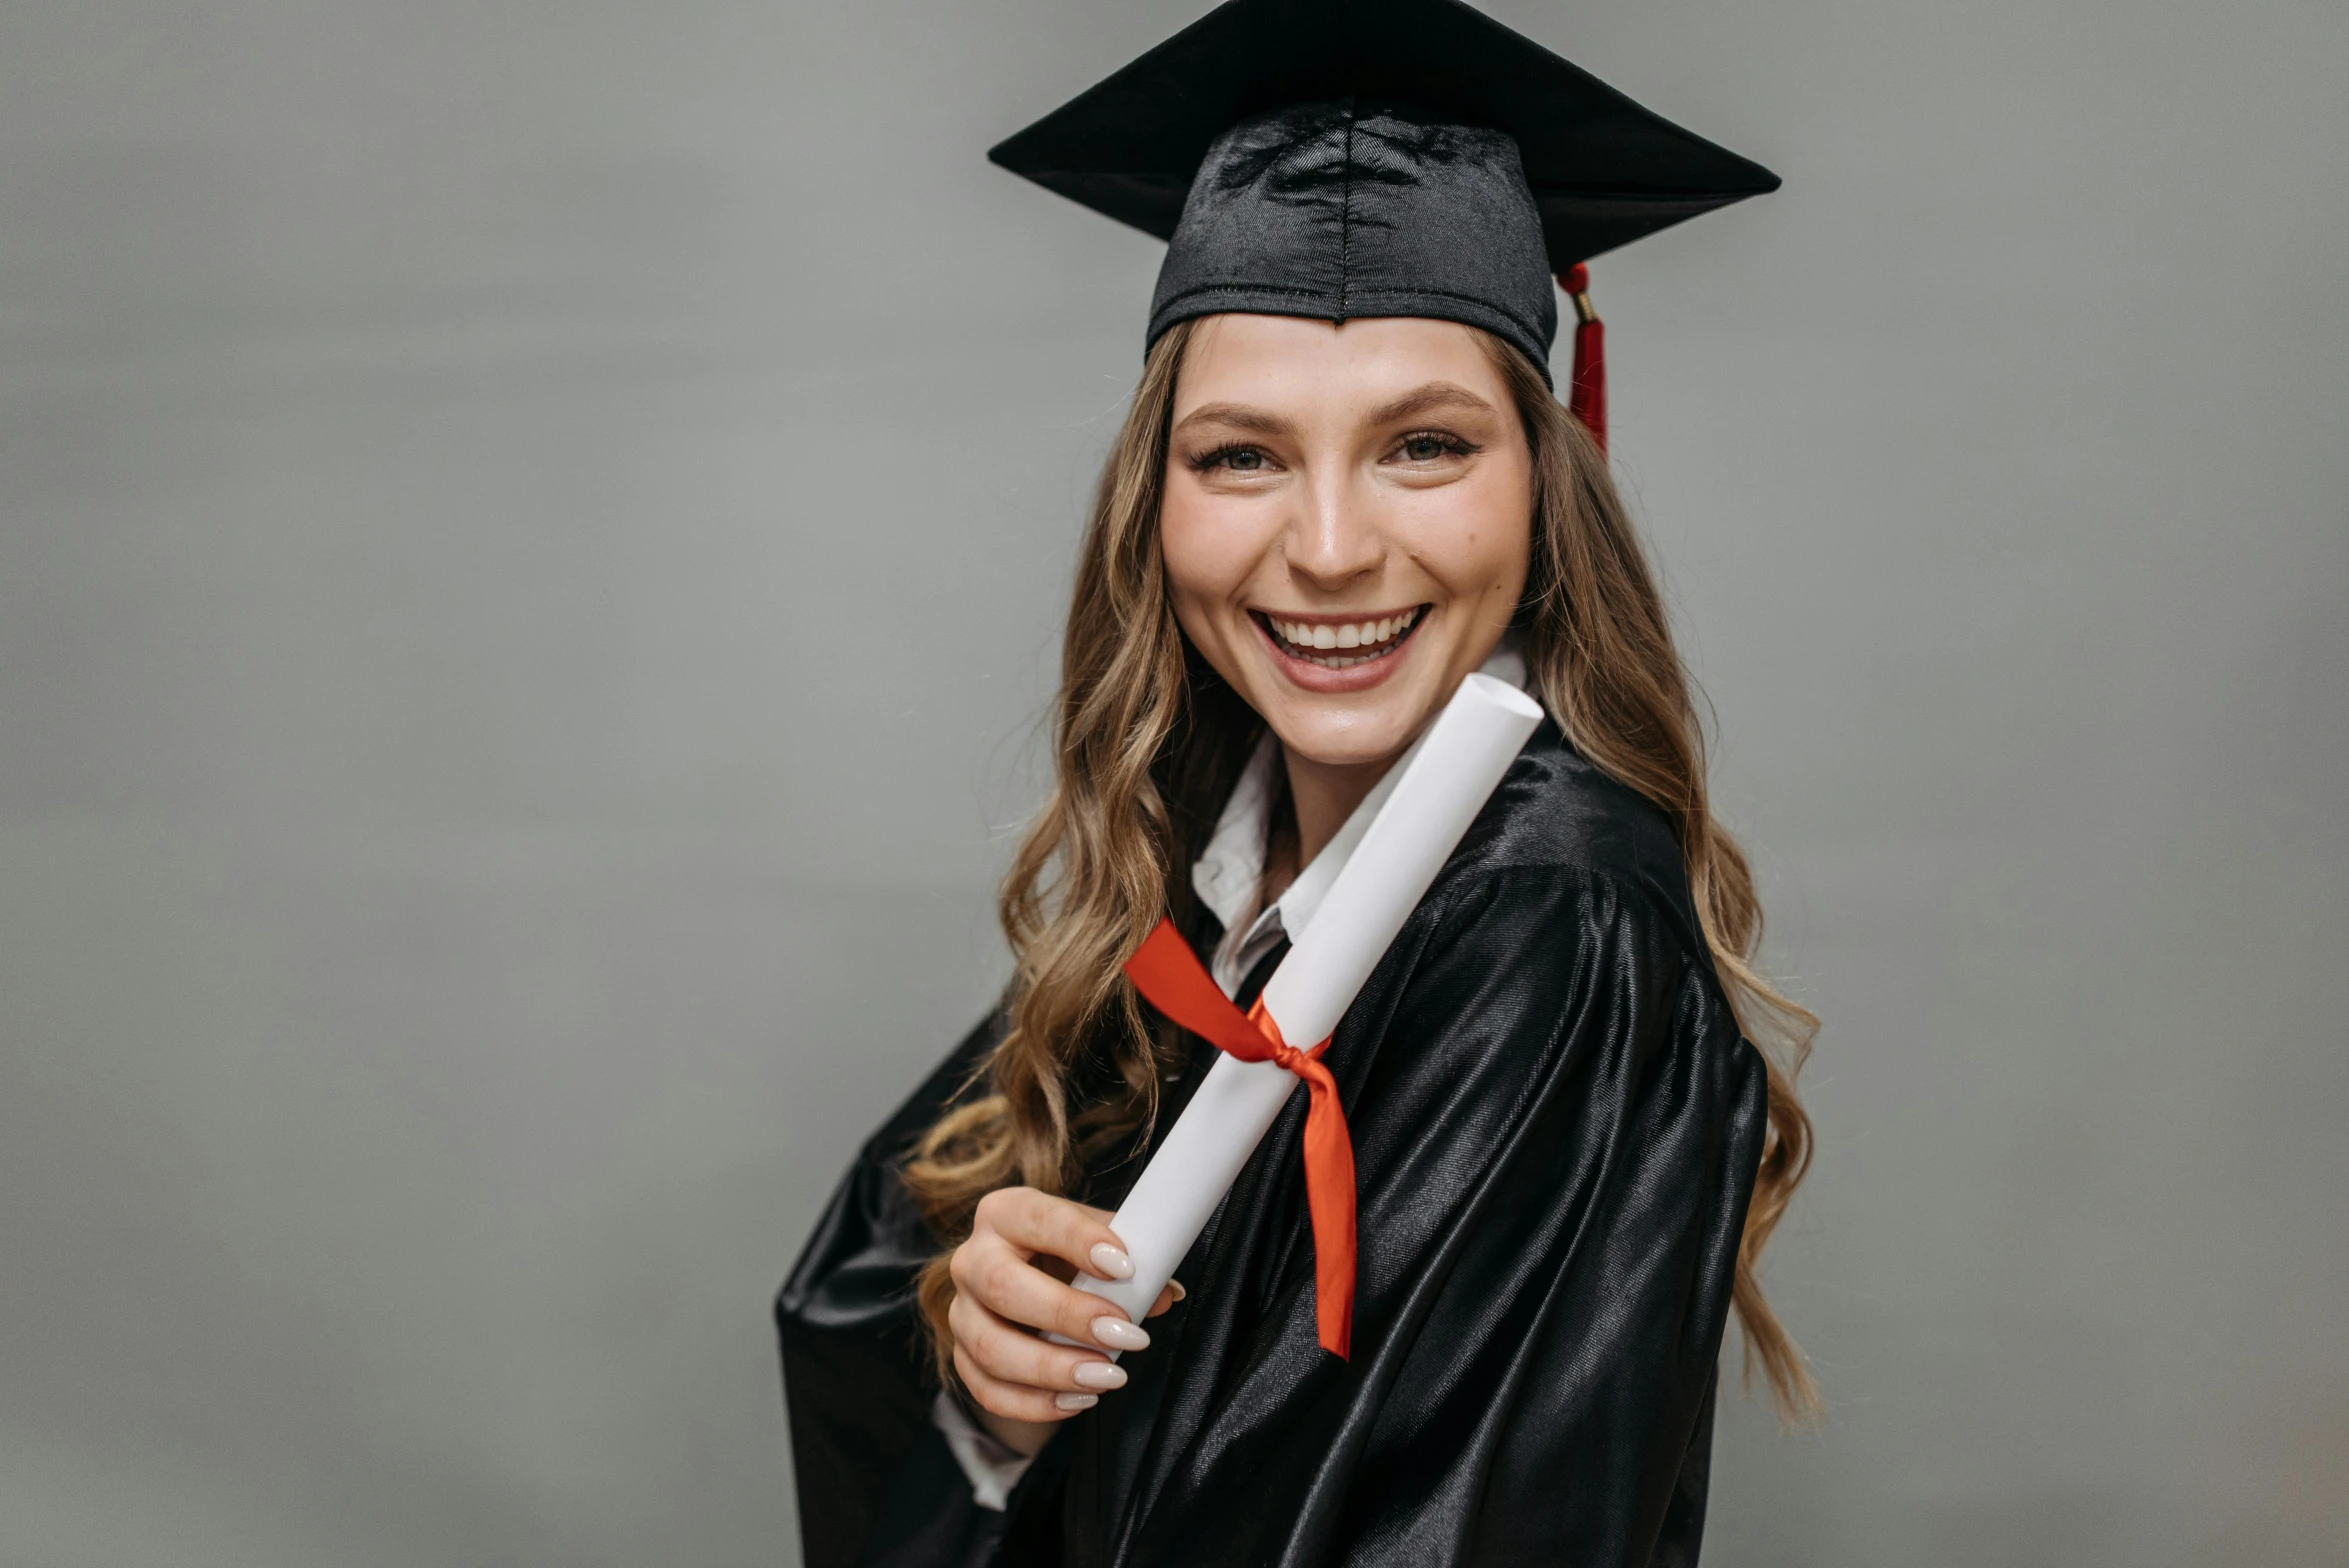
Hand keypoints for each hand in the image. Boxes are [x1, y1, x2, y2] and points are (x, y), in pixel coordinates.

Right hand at [947, 1187, 1181, 1453]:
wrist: (1028, 1291)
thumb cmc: (1068, 1259)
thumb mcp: (1096, 1245)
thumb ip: (1130, 1260)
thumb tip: (1163, 1292)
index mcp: (1006, 1214)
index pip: (1037, 1218)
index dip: (1079, 1241)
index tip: (1124, 1266)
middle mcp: (973, 1259)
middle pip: (1003, 1286)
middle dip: (1068, 1314)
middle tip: (1124, 1334)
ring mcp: (961, 1312)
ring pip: (992, 1347)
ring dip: (1054, 1368)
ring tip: (1108, 1376)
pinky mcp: (962, 1358)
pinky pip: (988, 1390)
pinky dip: (1036, 1403)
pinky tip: (1079, 1399)